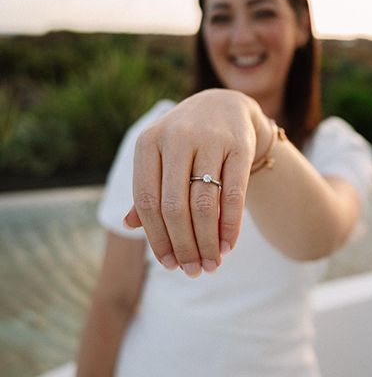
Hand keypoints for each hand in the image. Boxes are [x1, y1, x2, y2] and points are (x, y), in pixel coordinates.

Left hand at [127, 89, 264, 276]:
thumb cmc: (184, 141)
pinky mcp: (239, 144)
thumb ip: (146, 189)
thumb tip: (127, 226)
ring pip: (204, 203)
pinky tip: (228, 245)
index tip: (169, 264)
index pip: (147, 201)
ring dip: (207, 241)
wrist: (224, 106)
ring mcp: (209, 139)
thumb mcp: (159, 156)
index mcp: (148, 142)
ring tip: (211, 264)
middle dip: (184, 246)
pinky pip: (234, 194)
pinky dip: (230, 225)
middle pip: (174, 206)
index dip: (157, 238)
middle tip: (192, 271)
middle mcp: (176, 137)